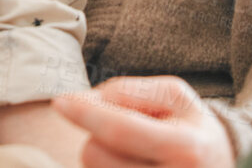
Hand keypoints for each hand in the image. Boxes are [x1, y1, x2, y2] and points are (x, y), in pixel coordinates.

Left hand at [52, 77, 233, 167]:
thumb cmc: (191, 127)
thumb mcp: (174, 96)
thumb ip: (129, 91)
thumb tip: (85, 102)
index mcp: (185, 148)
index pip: (120, 130)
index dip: (85, 113)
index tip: (60, 100)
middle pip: (95, 154)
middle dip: (95, 133)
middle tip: (125, 130)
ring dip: (100, 156)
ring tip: (133, 152)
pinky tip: (128, 164)